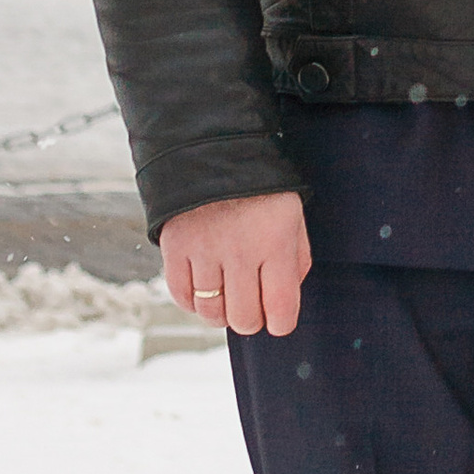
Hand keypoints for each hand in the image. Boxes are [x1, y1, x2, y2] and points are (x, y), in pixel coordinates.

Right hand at [159, 189, 310, 339]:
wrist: (215, 150)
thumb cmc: (261, 189)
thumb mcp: (293, 216)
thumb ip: (297, 260)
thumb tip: (286, 302)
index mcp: (276, 243)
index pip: (280, 310)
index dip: (280, 323)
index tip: (277, 319)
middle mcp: (240, 251)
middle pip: (243, 319)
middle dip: (251, 320)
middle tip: (251, 307)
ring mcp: (204, 251)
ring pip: (211, 313)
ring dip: (221, 313)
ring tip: (227, 296)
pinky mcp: (175, 247)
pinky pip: (182, 297)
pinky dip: (193, 301)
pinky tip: (204, 288)